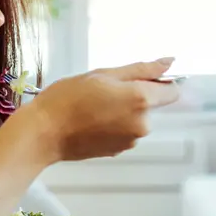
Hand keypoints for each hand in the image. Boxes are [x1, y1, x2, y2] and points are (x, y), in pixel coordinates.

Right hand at [31, 59, 180, 162]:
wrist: (43, 133)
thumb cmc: (66, 98)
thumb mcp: (101, 74)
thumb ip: (140, 69)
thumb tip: (170, 63)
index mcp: (140, 99)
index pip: (172, 91)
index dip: (158, 83)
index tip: (137, 80)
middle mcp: (142, 123)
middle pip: (150, 106)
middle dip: (132, 99)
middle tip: (100, 93)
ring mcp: (131, 141)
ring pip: (134, 120)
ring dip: (121, 114)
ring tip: (91, 110)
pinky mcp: (118, 152)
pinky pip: (123, 134)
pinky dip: (111, 128)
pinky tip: (89, 124)